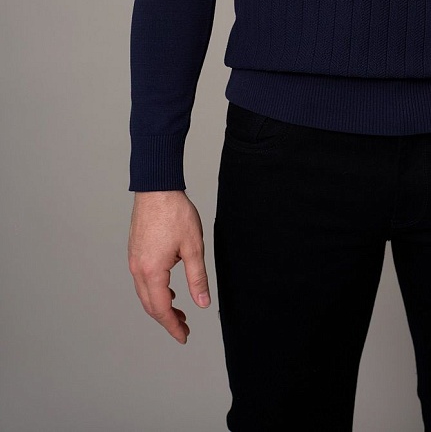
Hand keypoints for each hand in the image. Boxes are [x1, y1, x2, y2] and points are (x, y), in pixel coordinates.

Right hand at [128, 190, 210, 342]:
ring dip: (161, 305)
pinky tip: (169, 289)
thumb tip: (202, 303)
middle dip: (167, 319)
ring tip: (179, 311)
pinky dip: (155, 291)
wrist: (156, 188)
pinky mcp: (135, 251)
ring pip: (145, 293)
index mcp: (152, 271)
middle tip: (184, 327)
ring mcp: (134, 260)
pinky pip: (143, 280)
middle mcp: (138, 269)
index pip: (162, 309)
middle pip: (150, 305)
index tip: (184, 336)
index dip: (173, 326)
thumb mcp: (193, 247)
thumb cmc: (175, 213)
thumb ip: (197, 278)